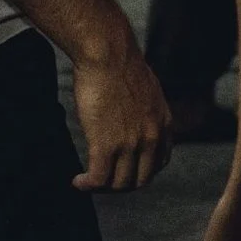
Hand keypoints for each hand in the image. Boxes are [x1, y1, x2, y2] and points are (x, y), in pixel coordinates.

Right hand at [70, 35, 169, 192]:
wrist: (107, 53)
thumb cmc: (119, 62)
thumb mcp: (146, 88)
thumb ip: (145, 109)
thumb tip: (133, 115)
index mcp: (162, 123)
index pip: (159, 163)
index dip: (142, 172)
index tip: (127, 171)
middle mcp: (150, 137)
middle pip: (140, 179)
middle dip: (122, 185)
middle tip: (105, 181)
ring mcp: (130, 144)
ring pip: (119, 184)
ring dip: (103, 188)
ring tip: (88, 182)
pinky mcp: (106, 145)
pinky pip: (98, 179)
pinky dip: (88, 185)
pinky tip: (78, 182)